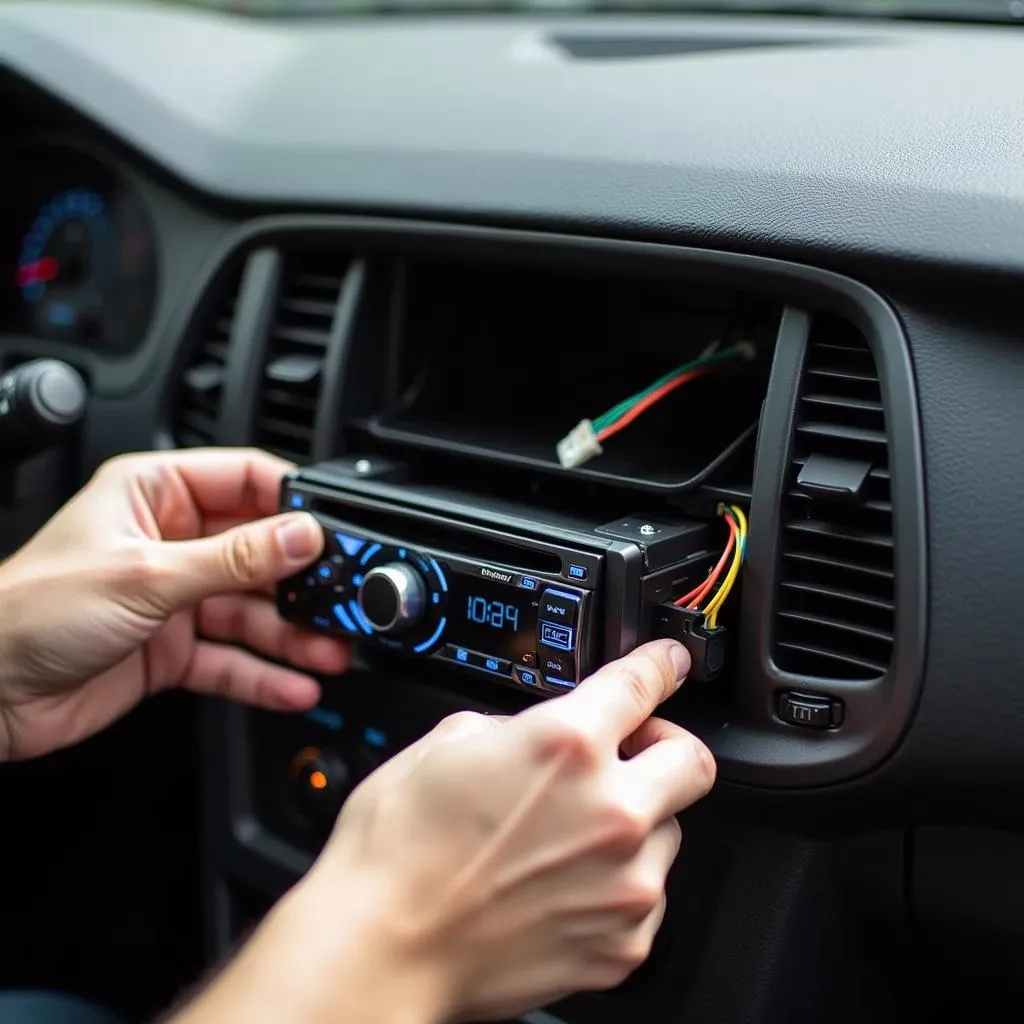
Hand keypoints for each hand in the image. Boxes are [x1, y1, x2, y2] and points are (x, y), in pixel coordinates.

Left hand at [0, 448, 350, 760]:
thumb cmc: (28, 611)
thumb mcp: (146, 574)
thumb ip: (234, 559)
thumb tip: (301, 535)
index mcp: (157, 494)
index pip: (245, 481)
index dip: (293, 503)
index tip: (335, 527)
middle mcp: (172, 541)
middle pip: (260, 552)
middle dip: (303, 580)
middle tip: (344, 599)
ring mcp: (175, 598)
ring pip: (252, 611)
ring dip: (293, 633)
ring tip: (331, 650)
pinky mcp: (174, 649)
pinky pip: (233, 658)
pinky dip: (264, 674)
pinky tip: (295, 683)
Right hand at [175, 639, 714, 1023]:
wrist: (382, 947)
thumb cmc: (398, 849)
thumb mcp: (447, 742)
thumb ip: (518, 726)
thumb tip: (541, 730)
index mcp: (567, 744)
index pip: (643, 683)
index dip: (662, 665)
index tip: (670, 664)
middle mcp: (612, 811)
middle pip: (692, 760)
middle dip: (665, 748)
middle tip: (630, 754)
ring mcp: (625, 884)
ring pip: (668, 832)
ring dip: (635, 822)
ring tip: (569, 837)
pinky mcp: (623, 943)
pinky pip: (646, 896)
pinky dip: (616, 884)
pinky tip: (562, 885)